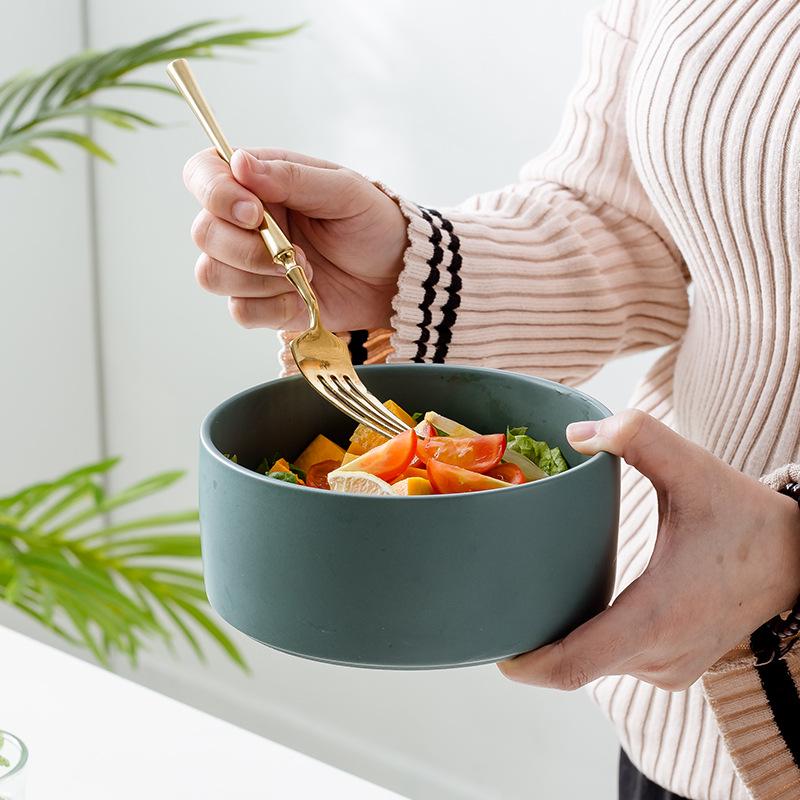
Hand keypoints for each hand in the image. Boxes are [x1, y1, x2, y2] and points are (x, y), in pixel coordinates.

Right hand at [183, 147, 408, 330]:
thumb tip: (239, 162)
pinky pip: (240, 311)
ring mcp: (250, 265)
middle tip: (295, 254)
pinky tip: (302, 299)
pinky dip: (271, 309)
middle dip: (247, 249)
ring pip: (213, 274)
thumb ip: (292, 178)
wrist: (396, 276)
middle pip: (204, 233)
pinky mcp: (263, 302)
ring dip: (260, 280)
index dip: (215, 194)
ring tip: (305, 274)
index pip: (204, 175)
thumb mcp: (344, 191)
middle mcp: (245, 223)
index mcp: (259, 183)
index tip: (253, 213)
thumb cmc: (373, 224)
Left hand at [498, 410, 799, 691]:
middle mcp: (659, 656)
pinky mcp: (674, 668)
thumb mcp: (692, 466)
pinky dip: (588, 642)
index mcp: (656, 616)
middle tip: (500, 604)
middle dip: (533, 644)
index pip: (575, 665)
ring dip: (561, 640)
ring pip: (595, 666)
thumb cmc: (743, 515)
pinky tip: (572, 608)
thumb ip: (636, 437)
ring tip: (530, 600)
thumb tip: (574, 434)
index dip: (528, 664)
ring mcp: (669, 669)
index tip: (495, 649)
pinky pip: (615, 662)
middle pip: (575, 665)